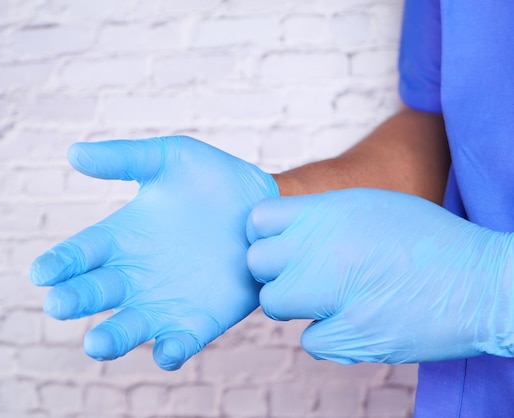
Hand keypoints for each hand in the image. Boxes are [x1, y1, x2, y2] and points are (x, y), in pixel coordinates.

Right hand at [30, 136, 277, 369]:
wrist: (264, 207)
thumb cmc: (213, 180)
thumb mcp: (169, 158)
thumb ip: (124, 158)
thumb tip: (73, 152)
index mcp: (121, 237)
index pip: (80, 253)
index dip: (60, 263)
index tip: (42, 272)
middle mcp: (134, 275)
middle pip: (94, 293)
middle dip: (75, 300)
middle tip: (59, 304)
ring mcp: (164, 302)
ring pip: (128, 327)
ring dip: (110, 338)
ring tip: (96, 343)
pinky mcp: (198, 321)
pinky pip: (179, 343)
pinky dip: (170, 351)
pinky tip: (167, 350)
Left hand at [246, 188, 513, 363]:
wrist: (483, 283)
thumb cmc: (428, 242)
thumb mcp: (370, 207)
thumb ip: (321, 217)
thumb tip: (281, 233)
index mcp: (329, 212)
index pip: (258, 220)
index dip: (265, 237)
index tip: (280, 248)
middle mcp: (324, 247)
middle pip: (257, 264)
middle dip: (275, 274)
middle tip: (303, 278)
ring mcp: (334, 291)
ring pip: (275, 303)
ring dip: (297, 305)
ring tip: (332, 299)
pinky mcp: (350, 333)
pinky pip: (310, 340)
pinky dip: (329, 336)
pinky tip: (356, 322)